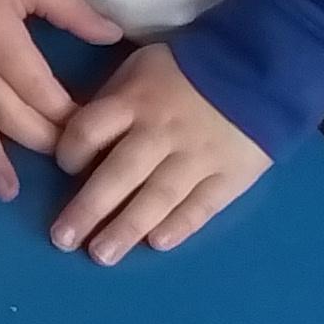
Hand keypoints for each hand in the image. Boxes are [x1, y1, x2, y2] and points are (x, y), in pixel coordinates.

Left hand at [49, 42, 267, 261]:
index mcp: (135, 101)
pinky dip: (179, 224)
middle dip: (88, 209)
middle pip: (119, 173)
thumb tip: (76, 138)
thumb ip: (112, 102)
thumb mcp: (141, 68)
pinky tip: (156, 244)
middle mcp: (161, 132)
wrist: (259, 70)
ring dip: (127, 228)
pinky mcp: (230, 175)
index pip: (90, 129)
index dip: (70, 152)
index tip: (67, 169)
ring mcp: (198, 156)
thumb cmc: (186, 72)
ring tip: (102, 255)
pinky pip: (202, 204)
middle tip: (63, 239)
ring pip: (158, 196)